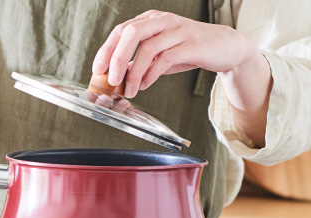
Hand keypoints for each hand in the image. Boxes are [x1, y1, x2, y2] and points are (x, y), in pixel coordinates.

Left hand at [92, 10, 270, 146]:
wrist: (226, 48)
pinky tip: (145, 85)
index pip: (121, 30)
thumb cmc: (188, 51)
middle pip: (130, 33)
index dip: (106, 50)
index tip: (97, 70)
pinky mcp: (192, 43)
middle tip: (111, 80)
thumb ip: (137, 63)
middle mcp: (162, 20)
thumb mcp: (158, 56)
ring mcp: (178, 30)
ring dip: (134, 72)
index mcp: (151, 20)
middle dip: (116, 58)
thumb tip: (114, 77)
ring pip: (148, 47)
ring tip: (129, 90)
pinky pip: (165, 58)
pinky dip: (151, 75)